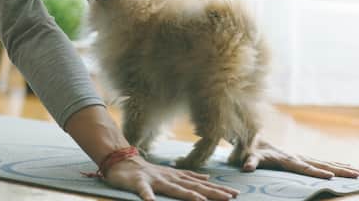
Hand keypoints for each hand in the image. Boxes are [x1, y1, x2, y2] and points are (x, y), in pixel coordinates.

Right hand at [105, 154, 238, 200]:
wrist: (123, 160)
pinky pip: (144, 190)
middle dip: (211, 193)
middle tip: (229, 198)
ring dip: (187, 194)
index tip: (235, 194)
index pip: (201, 185)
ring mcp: (155, 179)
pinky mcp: (139, 182)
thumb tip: (207, 179)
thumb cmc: (148, 171)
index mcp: (177, 177)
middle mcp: (169, 178)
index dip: (217, 190)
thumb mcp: (171, 173)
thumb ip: (188, 177)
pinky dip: (148, 196)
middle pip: (193, 187)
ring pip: (173, 188)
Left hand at [241, 137, 358, 178]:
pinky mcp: (301, 158)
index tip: (330, 175)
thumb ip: (249, 161)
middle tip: (357, 174)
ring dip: (342, 168)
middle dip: (339, 170)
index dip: (316, 172)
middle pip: (321, 165)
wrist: (251, 136)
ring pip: (325, 163)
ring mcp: (300, 157)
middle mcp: (296, 157)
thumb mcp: (247, 155)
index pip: (303, 167)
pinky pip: (321, 162)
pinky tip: (347, 166)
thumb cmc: (250, 148)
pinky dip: (335, 164)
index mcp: (286, 158)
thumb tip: (246, 167)